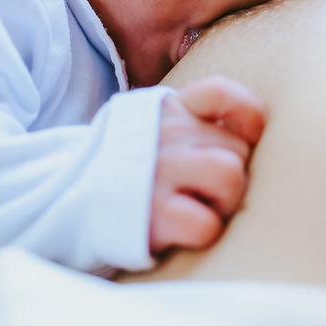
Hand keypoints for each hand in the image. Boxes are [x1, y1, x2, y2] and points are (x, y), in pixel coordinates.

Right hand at [149, 76, 264, 253]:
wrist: (70, 204)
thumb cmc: (133, 171)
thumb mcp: (158, 129)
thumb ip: (199, 123)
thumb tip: (254, 137)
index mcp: (169, 109)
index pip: (220, 93)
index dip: (245, 117)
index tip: (242, 139)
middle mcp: (165, 134)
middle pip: (238, 149)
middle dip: (233, 176)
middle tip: (206, 192)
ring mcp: (158, 170)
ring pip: (230, 176)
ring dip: (225, 202)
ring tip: (202, 209)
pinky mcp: (152, 212)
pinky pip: (207, 224)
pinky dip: (202, 232)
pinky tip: (182, 231)